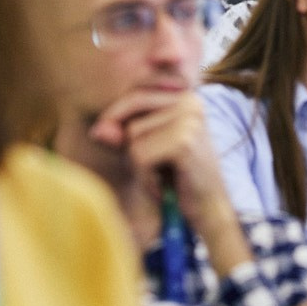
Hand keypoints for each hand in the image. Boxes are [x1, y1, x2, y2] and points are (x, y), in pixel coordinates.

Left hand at [91, 90, 227, 223]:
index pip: (134, 96)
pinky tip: (162, 186)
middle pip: (131, 117)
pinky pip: (139, 155)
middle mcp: (189, 100)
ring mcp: (189, 118)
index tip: (119, 144)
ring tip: (163, 176)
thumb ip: (121, 134)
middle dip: (132, 147)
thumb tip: (97, 131)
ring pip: (132, 137)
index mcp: (184, 95)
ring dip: (140, 165)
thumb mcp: (147, 148)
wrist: (209, 211)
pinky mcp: (184, 141)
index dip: (117, 119)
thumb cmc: (178, 178)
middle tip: (153, 168)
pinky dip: (144, 177)